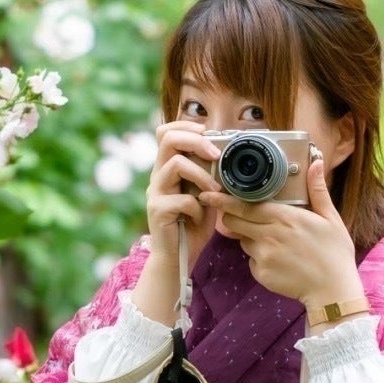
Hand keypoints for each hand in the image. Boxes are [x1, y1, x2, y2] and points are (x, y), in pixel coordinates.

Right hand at [129, 120, 220, 323]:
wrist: (179, 257)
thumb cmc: (193, 225)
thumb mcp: (205, 194)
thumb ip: (209, 174)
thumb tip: (227, 154)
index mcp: (168, 168)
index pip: (165, 132)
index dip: (185, 125)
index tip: (206, 133)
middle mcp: (158, 176)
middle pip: (166, 138)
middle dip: (196, 141)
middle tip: (216, 155)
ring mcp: (155, 192)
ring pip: (176, 164)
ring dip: (202, 175)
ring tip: (214, 190)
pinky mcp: (158, 210)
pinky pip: (182, 198)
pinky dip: (197, 207)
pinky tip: (199, 217)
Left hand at [206, 156, 365, 314]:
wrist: (333, 291)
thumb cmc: (335, 253)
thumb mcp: (331, 218)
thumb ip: (318, 190)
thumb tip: (315, 162)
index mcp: (285, 217)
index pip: (245, 206)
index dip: (225, 200)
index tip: (209, 195)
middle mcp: (270, 235)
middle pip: (234, 221)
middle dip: (231, 217)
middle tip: (238, 215)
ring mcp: (263, 255)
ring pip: (243, 240)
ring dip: (250, 237)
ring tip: (276, 243)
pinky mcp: (261, 273)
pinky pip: (251, 260)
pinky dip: (259, 258)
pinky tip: (279, 260)